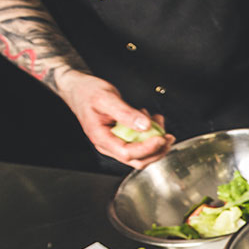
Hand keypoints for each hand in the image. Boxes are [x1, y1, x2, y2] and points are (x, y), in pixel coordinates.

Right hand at [58, 71, 173, 167]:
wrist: (79, 89)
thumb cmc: (87, 92)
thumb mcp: (106, 98)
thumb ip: (125, 113)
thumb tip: (144, 126)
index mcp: (101, 138)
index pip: (127, 153)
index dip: (147, 149)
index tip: (161, 138)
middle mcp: (108, 144)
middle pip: (137, 159)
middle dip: (157, 150)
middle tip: (168, 136)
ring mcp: (115, 142)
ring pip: (141, 153)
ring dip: (155, 141)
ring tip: (159, 121)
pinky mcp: (121, 137)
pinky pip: (139, 142)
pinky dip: (150, 133)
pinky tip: (151, 119)